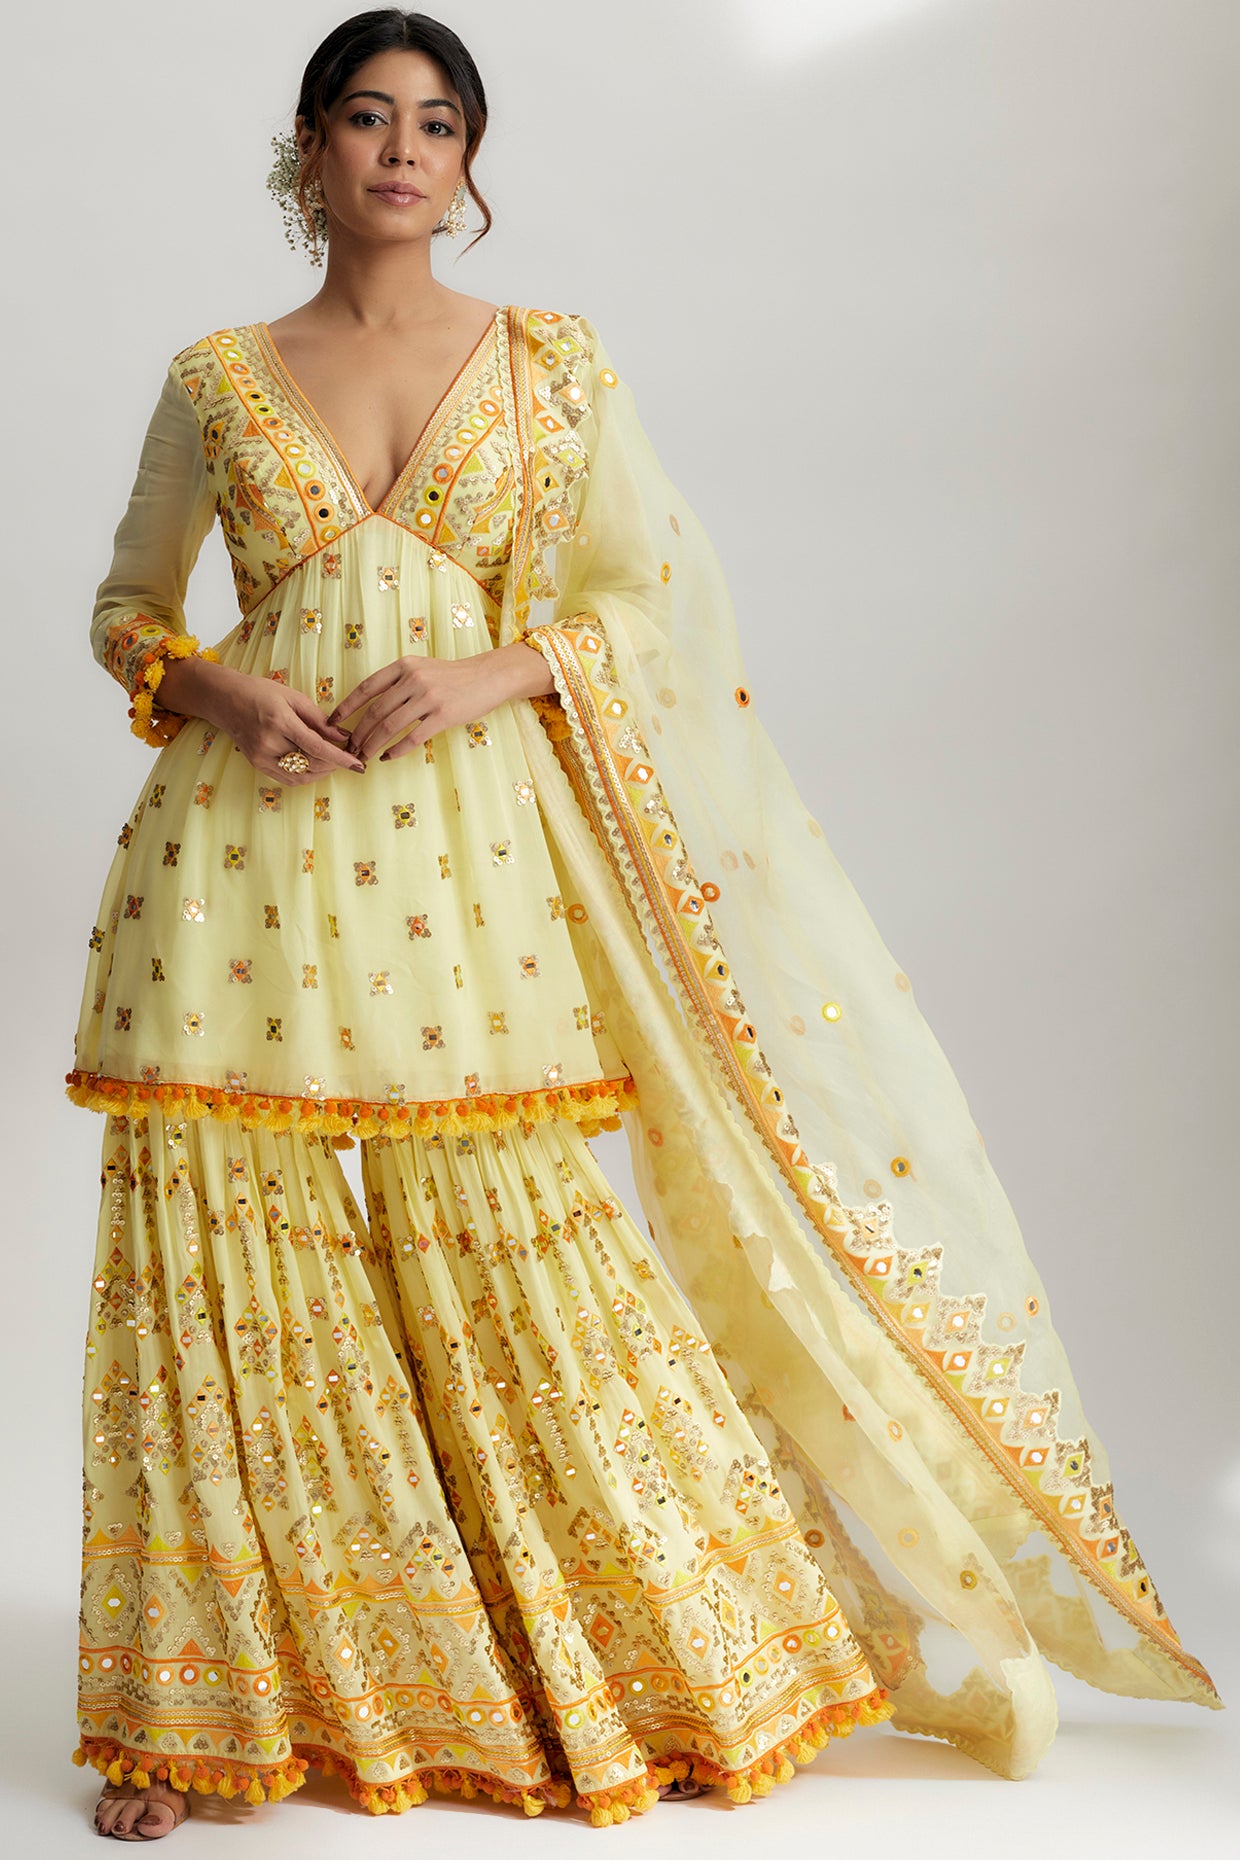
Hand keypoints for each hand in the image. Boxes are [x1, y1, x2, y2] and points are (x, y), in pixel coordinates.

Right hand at [156, 659, 364, 783]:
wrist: (225, 700)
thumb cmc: (261, 693)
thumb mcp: (293, 698)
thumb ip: (319, 720)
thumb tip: (343, 737)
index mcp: (279, 721)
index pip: (316, 747)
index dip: (340, 758)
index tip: (358, 764)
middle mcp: (269, 743)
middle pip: (311, 764)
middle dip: (334, 764)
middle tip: (348, 757)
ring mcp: (261, 757)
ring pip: (302, 776)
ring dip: (323, 772)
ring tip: (333, 761)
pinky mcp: (258, 765)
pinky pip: (289, 779)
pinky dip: (307, 775)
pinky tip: (316, 765)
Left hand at [329, 643, 555, 761]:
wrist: (489, 677)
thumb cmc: (454, 676)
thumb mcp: (423, 668)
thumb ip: (399, 681)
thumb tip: (371, 705)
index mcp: (404, 666)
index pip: (366, 688)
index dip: (346, 707)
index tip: (332, 722)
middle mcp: (413, 679)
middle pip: (375, 711)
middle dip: (358, 733)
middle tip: (349, 749)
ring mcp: (428, 697)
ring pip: (390, 726)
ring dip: (372, 745)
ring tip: (364, 757)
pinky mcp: (443, 715)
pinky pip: (413, 737)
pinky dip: (396, 750)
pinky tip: (387, 758)